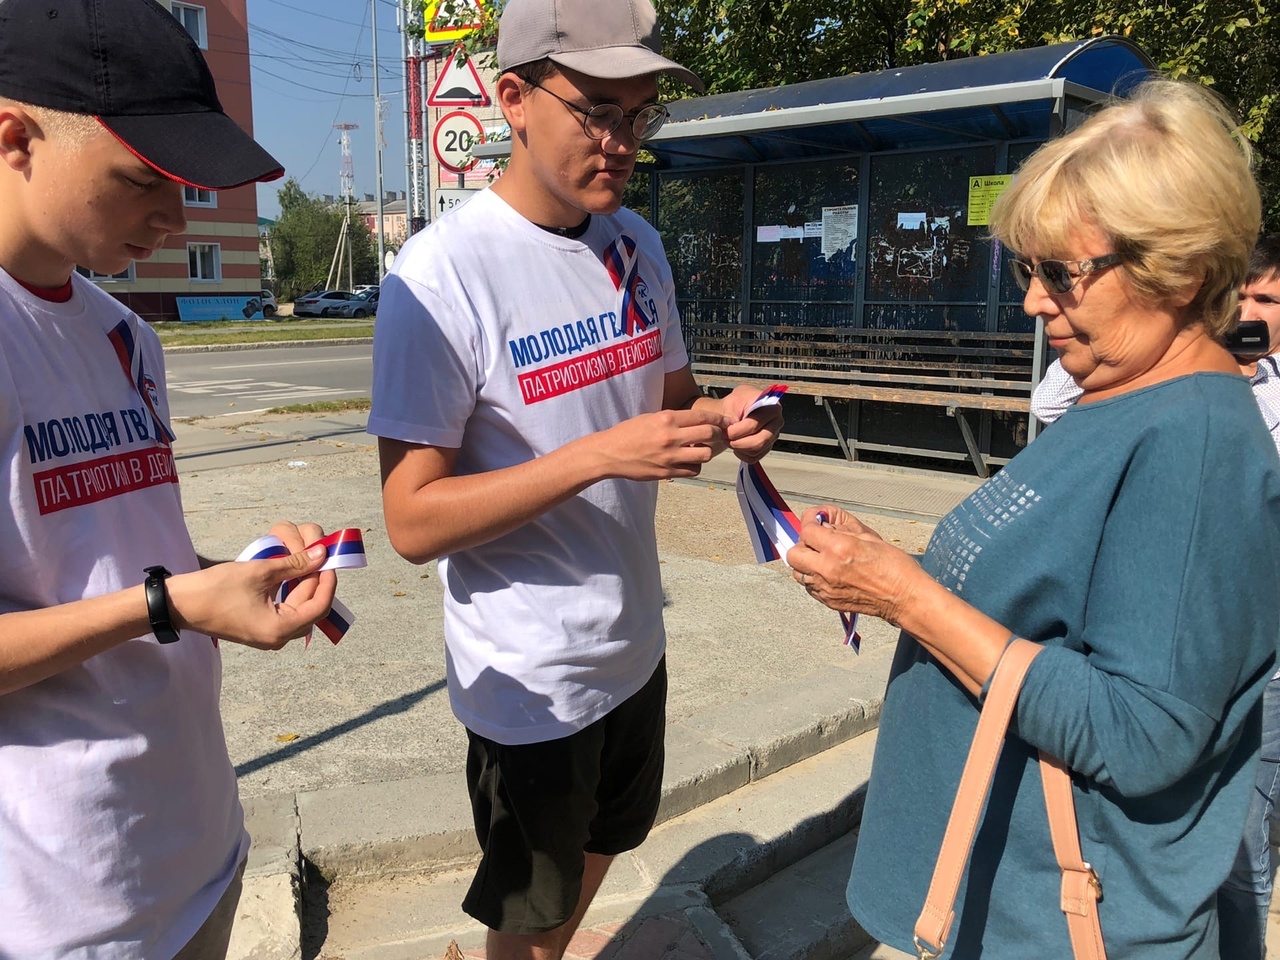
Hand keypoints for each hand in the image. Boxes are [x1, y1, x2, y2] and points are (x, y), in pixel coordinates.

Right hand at [165, 539, 336, 649]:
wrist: (180, 604)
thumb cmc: (217, 589)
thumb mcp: (260, 572)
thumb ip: (295, 564)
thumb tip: (322, 554)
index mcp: (279, 630)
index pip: (319, 607)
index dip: (328, 582)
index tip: (328, 560)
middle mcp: (277, 639)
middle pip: (311, 609)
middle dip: (317, 582)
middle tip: (318, 557)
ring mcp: (268, 636)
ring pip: (300, 610)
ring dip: (305, 586)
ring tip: (306, 562)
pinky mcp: (260, 629)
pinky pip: (286, 612)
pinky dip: (292, 593)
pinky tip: (292, 574)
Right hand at [590, 408, 729, 480]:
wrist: (609, 454)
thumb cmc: (628, 433)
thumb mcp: (650, 417)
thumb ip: (673, 419)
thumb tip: (697, 421)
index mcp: (667, 418)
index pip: (703, 416)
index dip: (719, 419)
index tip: (725, 421)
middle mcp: (671, 436)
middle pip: (709, 434)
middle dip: (718, 434)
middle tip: (718, 435)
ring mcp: (669, 456)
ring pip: (705, 454)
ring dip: (707, 451)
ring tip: (701, 449)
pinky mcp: (667, 472)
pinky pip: (693, 470)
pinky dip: (695, 466)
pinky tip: (688, 462)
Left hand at [716, 385, 783, 462]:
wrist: (738, 410)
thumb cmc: (737, 404)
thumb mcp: (732, 402)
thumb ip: (731, 415)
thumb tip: (729, 427)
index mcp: (771, 407)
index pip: (754, 425)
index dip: (736, 431)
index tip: (724, 431)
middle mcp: (776, 422)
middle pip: (759, 441)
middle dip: (738, 443)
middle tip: (725, 438)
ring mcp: (773, 436)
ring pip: (756, 451)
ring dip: (739, 448)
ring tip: (729, 440)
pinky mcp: (768, 446)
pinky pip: (755, 457)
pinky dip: (742, 454)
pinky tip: (736, 446)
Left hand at [785, 506, 926, 625]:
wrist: (904, 597)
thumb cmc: (894, 565)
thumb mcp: (868, 536)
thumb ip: (841, 529)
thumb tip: (823, 524)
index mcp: (839, 548)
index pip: (806, 531)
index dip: (810, 523)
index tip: (817, 522)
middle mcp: (827, 569)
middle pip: (793, 554)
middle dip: (802, 544)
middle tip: (816, 542)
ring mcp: (826, 588)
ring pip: (797, 573)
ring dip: (805, 563)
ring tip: (822, 559)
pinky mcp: (828, 601)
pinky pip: (808, 587)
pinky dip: (813, 578)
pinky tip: (829, 573)